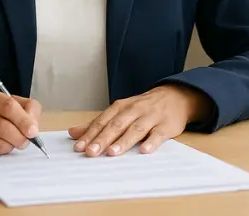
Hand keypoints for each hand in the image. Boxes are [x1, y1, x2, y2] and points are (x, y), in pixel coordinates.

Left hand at [68, 84, 211, 156]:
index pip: (102, 121)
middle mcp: (134, 111)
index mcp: (120, 107)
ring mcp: (150, 117)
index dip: (90, 134)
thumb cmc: (143, 107)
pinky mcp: (166, 126)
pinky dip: (151, 142)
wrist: (175, 96)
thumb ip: (98, 123)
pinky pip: (158, 134)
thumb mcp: (120, 111)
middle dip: (102, 139)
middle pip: (116, 125)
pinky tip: (144, 151)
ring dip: (123, 141)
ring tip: (112, 152)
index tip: (79, 147)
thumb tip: (73, 133)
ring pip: (135, 129)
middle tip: (90, 152)